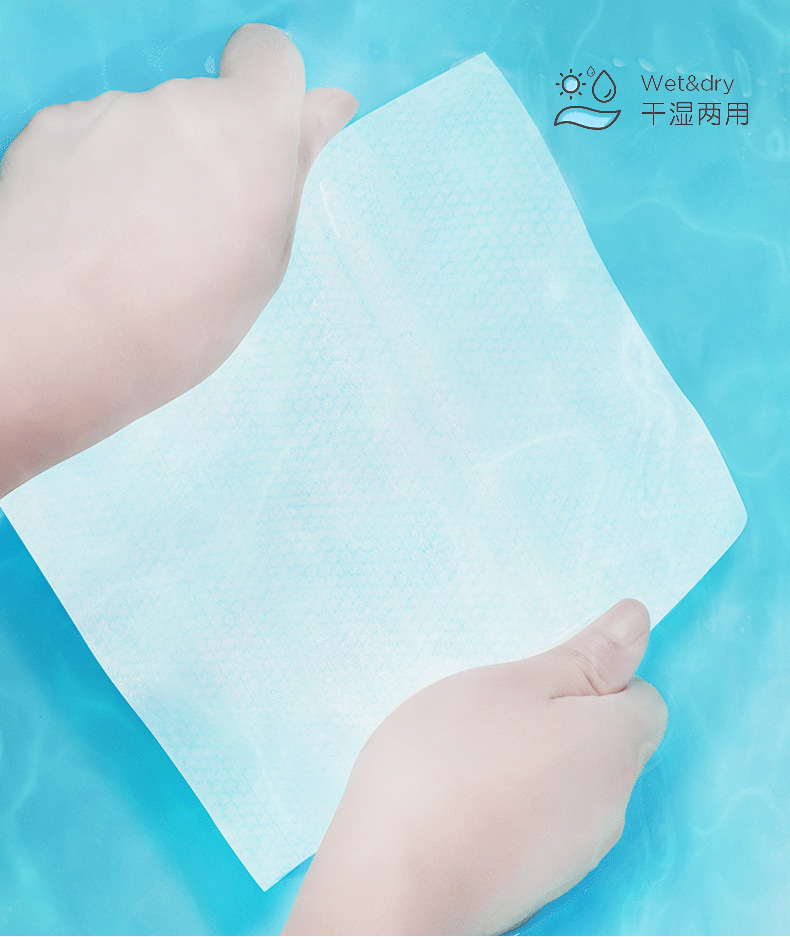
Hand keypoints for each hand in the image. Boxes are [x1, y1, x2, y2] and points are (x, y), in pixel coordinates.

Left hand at [0, 24, 356, 495]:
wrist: (55, 340)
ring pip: (143, 127)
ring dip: (146, 167)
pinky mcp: (49, 127)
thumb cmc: (177, 321)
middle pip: (202, 106)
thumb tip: (329, 105)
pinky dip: (92, 175)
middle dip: (203, 152)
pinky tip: (88, 237)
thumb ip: (294, 170)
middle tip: (193, 231)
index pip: (270, 55)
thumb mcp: (264, 261)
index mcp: (249, 132)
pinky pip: (88, 139)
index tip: (258, 140)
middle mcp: (178, 103)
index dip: (267, 90)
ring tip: (133, 246)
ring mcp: (108, 111)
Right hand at [284, 599, 667, 934]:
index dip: (594, 679)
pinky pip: (544, 822)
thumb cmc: (449, 764)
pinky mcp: (538, 885)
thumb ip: (582, 656)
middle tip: (495, 709)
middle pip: (605, 743)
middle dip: (561, 718)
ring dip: (534, 760)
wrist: (391, 884)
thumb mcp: (512, 684)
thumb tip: (639, 619)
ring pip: (570, 783)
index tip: (537, 681)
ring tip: (470, 753)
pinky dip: (515, 804)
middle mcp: (612, 808)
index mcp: (615, 749)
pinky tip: (464, 799)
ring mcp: (576, 856)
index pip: (641, 700)